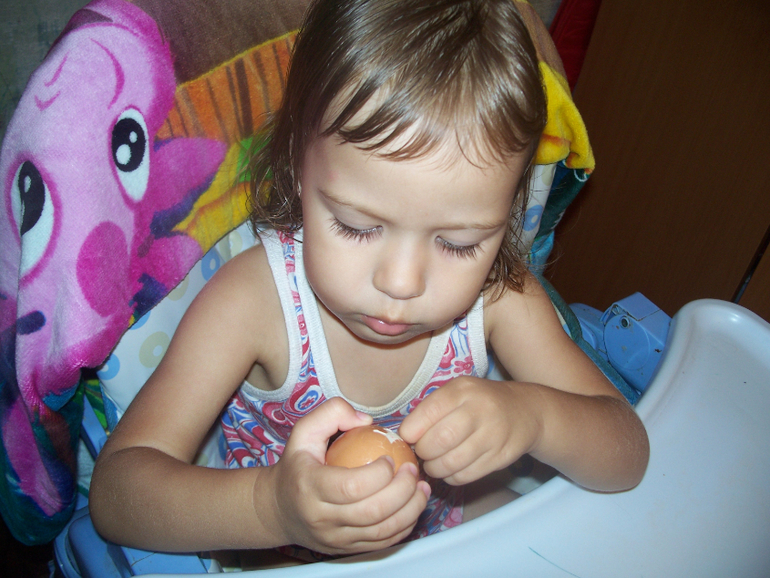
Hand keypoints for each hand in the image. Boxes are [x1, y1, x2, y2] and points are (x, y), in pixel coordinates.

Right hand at [264, 398, 430, 554]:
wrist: (278, 509)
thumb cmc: (297, 464)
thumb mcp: (303, 431)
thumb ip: (332, 413)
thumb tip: (367, 422)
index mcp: (309, 486)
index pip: (351, 487)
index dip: (379, 474)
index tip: (391, 458)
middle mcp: (321, 518)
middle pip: (371, 511)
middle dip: (402, 490)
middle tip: (413, 470)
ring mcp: (334, 538)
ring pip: (381, 532)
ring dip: (410, 509)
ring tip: (422, 488)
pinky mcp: (346, 549)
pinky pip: (382, 543)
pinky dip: (404, 526)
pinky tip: (413, 506)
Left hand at [399, 377, 540, 485]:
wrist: (525, 411)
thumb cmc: (479, 402)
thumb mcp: (457, 393)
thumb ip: (431, 410)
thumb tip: (401, 437)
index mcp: (461, 390)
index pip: (425, 415)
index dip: (410, 432)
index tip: (408, 438)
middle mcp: (478, 410)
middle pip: (438, 441)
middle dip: (423, 452)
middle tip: (423, 452)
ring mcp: (492, 435)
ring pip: (451, 463)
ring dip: (435, 468)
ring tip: (434, 463)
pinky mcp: (500, 457)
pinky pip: (466, 476)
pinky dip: (451, 477)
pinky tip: (451, 469)